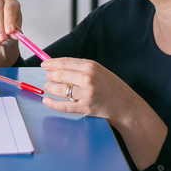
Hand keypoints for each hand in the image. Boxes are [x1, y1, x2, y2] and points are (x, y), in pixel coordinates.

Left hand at [41, 57, 167, 170]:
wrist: (126, 106)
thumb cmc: (112, 88)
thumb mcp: (99, 71)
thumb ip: (80, 68)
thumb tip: (57, 66)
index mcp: (91, 66)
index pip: (65, 62)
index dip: (52, 63)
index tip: (44, 64)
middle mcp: (88, 78)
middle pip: (61, 75)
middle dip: (51, 76)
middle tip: (47, 77)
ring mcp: (86, 94)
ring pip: (60, 90)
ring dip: (50, 88)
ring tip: (48, 88)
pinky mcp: (85, 108)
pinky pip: (64, 106)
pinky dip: (53, 103)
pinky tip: (47, 101)